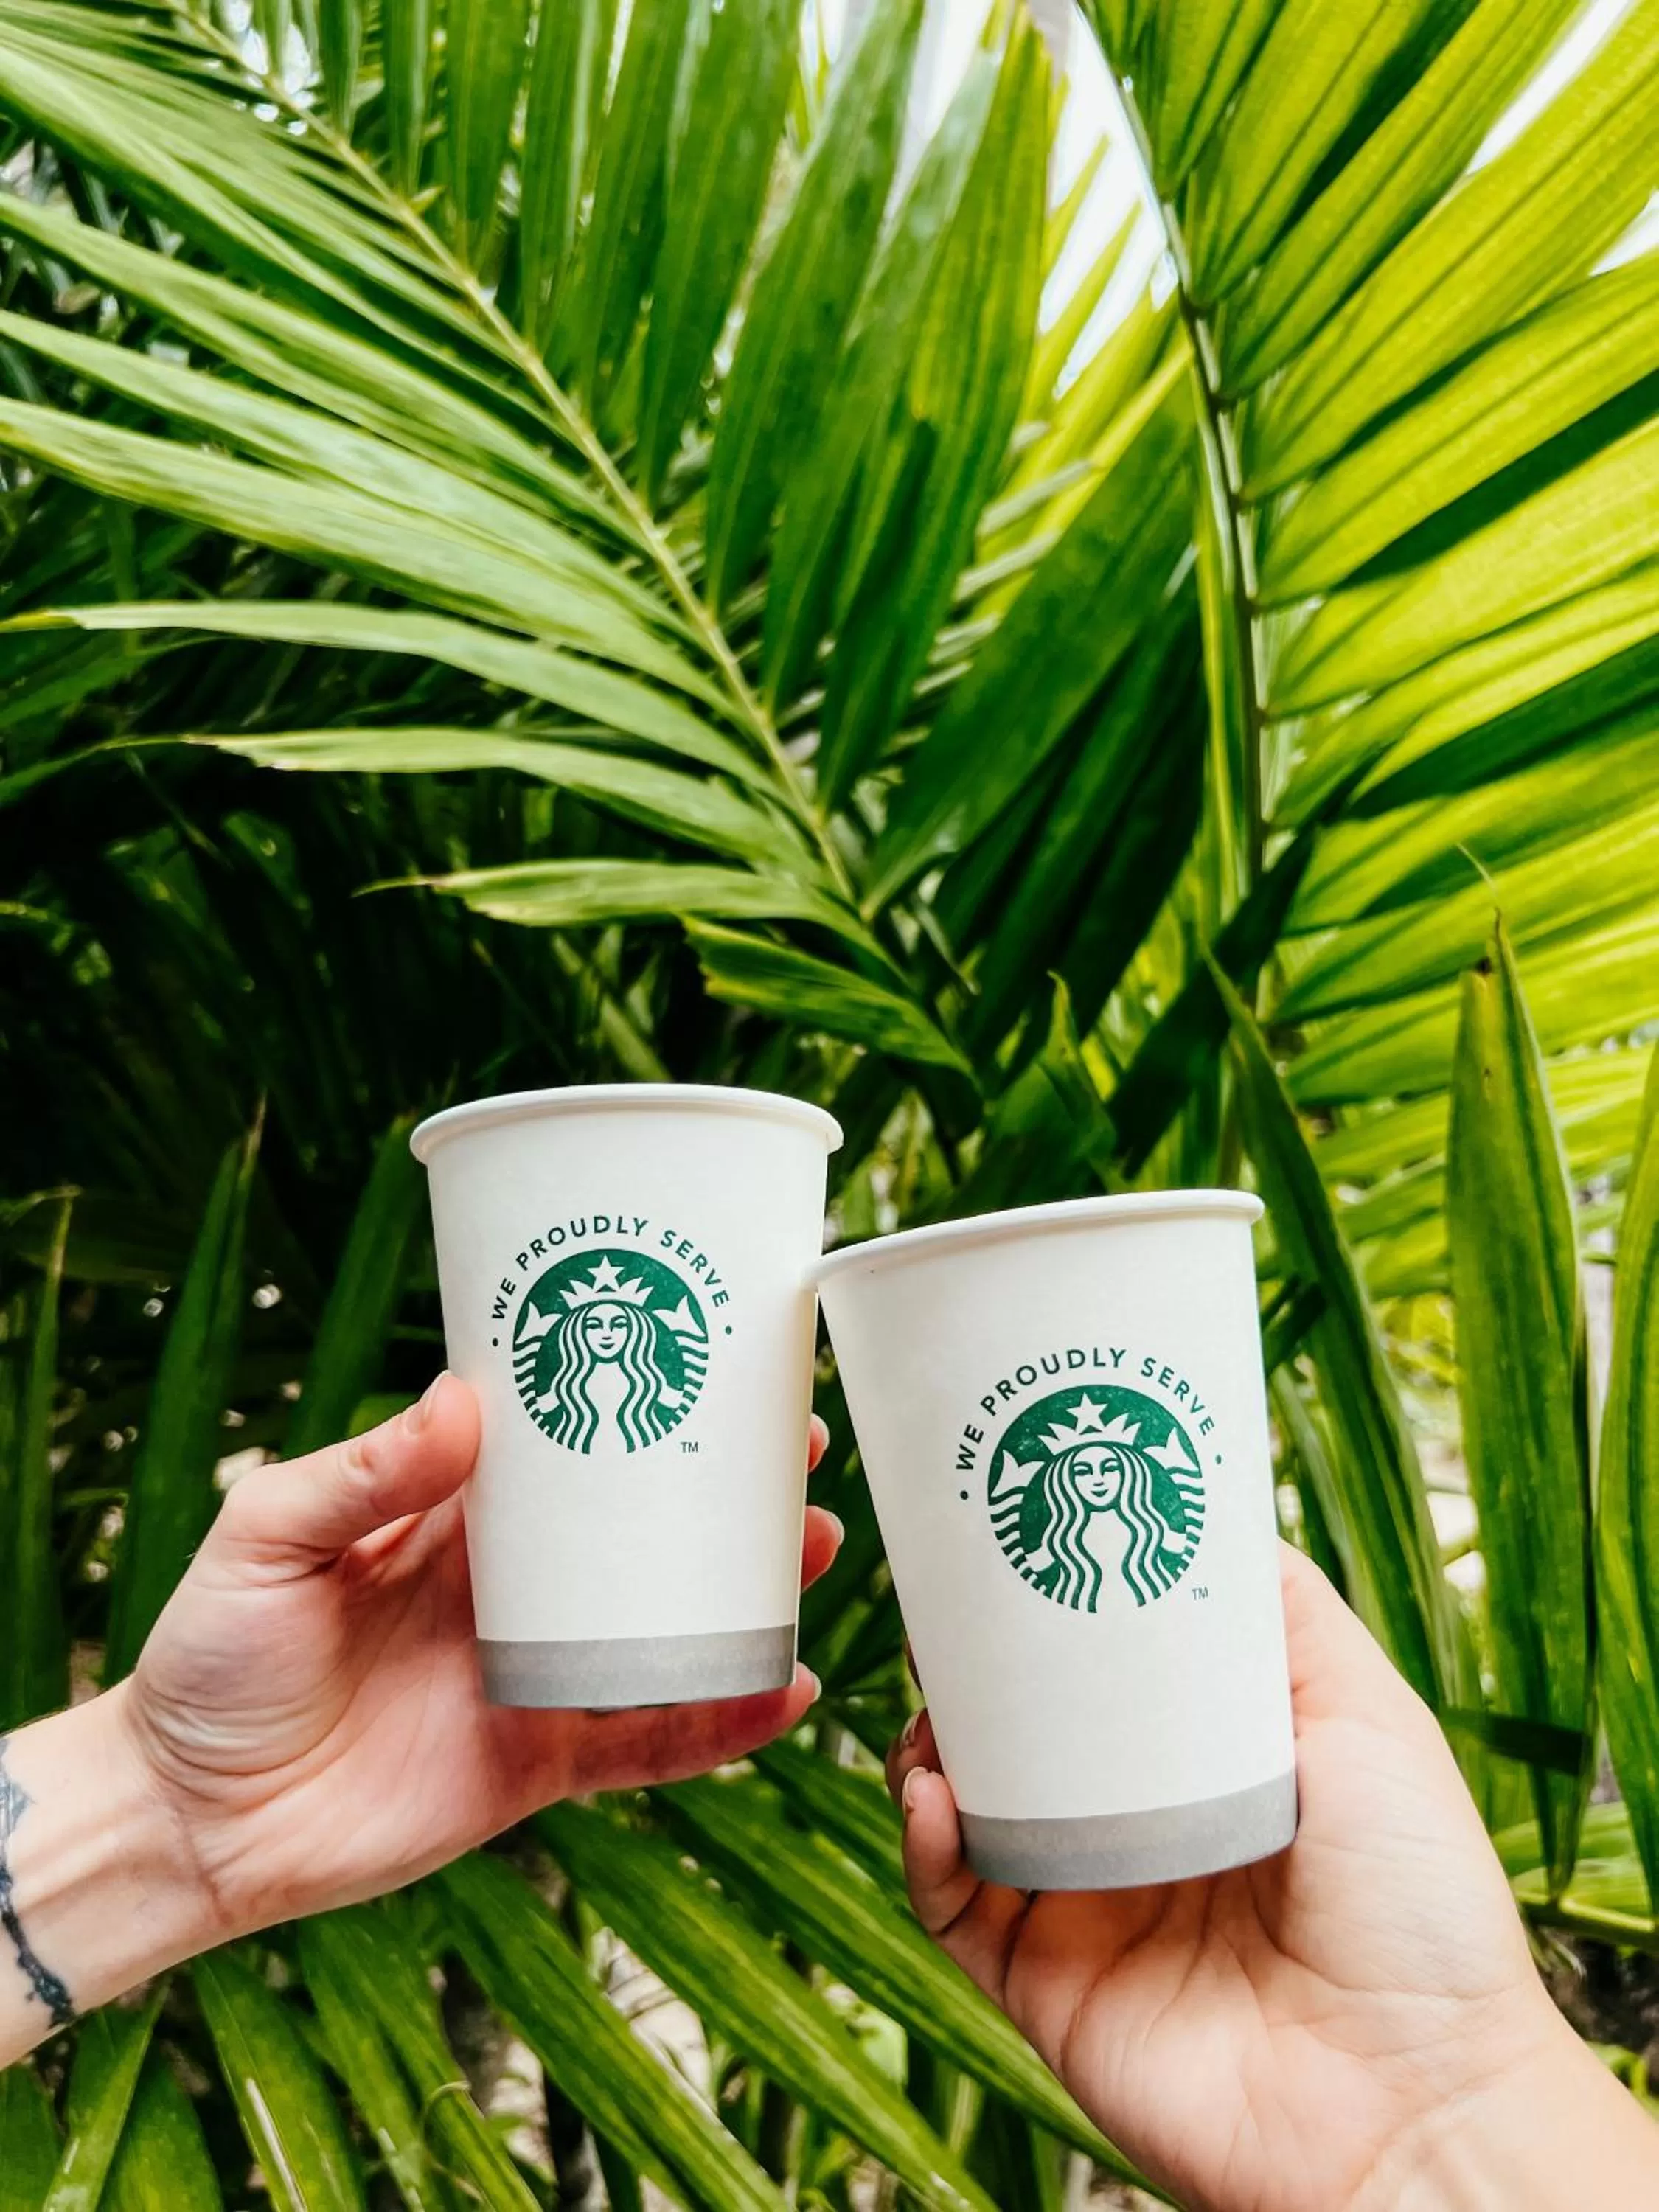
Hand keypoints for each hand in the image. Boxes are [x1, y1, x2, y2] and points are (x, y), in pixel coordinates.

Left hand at [119, 1374, 837, 1937]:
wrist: (188, 1820)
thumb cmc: (210, 1658)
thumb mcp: (267, 1536)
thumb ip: (362, 1475)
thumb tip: (460, 1400)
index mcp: (454, 1519)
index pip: (568, 1448)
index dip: (640, 1405)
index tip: (712, 1362)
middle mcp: (510, 1589)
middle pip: (641, 1531)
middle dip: (724, 1491)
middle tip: (799, 1451)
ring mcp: (536, 1675)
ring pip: (668, 1627)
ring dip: (748, 1594)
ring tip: (817, 1551)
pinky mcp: (539, 1762)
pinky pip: (651, 1739)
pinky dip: (723, 1721)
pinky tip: (789, 1690)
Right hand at [889, 1545, 1658, 2211]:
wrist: (1415, 2100)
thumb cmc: (1419, 1909)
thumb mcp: (1371, 1719)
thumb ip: (1286, 1620)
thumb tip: (1216, 1515)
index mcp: (1210, 1774)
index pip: (1108, 1682)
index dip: (1055, 1622)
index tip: (1014, 1552)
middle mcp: (1141, 1836)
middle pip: (1026, 1738)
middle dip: (977, 1674)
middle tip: (945, 1616)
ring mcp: (1087, 1910)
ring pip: (970, 1809)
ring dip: (931, 1746)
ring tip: (932, 1703)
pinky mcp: (1044, 1986)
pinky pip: (952, 1903)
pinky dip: (922, 1842)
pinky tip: (928, 1792)